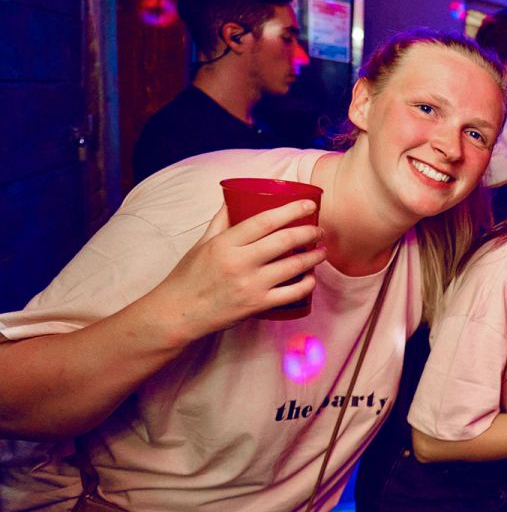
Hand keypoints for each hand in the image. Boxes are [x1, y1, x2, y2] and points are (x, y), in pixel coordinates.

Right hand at [151, 201, 326, 342]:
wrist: (178, 313)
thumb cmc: (189, 276)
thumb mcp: (202, 243)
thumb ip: (221, 221)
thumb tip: (234, 198)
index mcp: (225, 244)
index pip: (264, 220)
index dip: (291, 210)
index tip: (309, 205)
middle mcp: (240, 263)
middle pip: (285, 241)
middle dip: (309, 232)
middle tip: (319, 230)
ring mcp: (251, 285)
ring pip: (293, 266)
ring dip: (314, 257)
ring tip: (322, 251)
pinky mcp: (258, 305)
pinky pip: (292, 293)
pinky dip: (307, 284)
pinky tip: (312, 278)